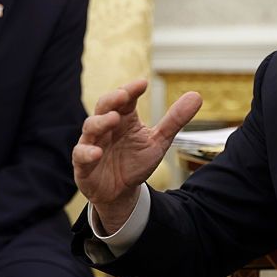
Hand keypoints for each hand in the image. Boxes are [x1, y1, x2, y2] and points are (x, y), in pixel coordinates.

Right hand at [74, 79, 201, 231]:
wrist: (121, 193)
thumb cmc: (136, 162)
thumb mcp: (159, 141)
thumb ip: (175, 120)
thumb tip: (196, 96)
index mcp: (124, 118)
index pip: (125, 99)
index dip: (131, 90)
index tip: (143, 83)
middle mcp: (106, 127)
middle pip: (104, 106)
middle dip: (112, 99)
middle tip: (124, 95)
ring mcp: (92, 143)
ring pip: (90, 127)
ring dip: (100, 122)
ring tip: (113, 119)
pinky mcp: (83, 164)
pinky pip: (80, 155)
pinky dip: (87, 152)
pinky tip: (97, 152)